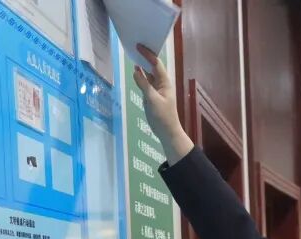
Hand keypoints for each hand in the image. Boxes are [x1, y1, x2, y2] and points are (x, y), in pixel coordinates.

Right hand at [133, 45, 193, 164]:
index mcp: (165, 82)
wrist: (167, 131)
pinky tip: (135, 70)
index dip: (148, 54)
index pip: (156, 64)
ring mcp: (156, 89)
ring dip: (142, 65)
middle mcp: (161, 83)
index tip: (139, 46)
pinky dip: (140, 75)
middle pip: (153, 66)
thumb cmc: (163, 116)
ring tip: (134, 54)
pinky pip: (146, 82)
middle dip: (145, 56)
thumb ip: (144, 85)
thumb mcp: (152, 100)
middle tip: (136, 46)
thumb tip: (136, 71)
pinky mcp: (152, 95)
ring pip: (149, 73)